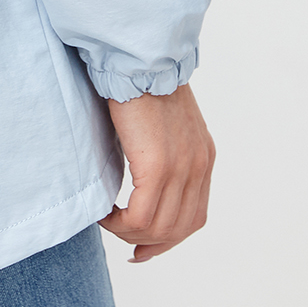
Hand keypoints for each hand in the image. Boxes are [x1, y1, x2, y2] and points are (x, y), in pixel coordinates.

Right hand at [98, 83, 214, 261]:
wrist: (139, 58)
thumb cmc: (140, 82)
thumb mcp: (163, 123)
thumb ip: (161, 151)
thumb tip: (142, 177)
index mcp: (202, 157)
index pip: (193, 217)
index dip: (168, 239)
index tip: (143, 248)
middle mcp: (198, 167)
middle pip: (178, 229)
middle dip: (149, 243)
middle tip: (124, 245)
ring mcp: (181, 169)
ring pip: (159, 228)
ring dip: (130, 233)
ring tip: (109, 219)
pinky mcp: (158, 167)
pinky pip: (141, 217)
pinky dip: (121, 223)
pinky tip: (105, 212)